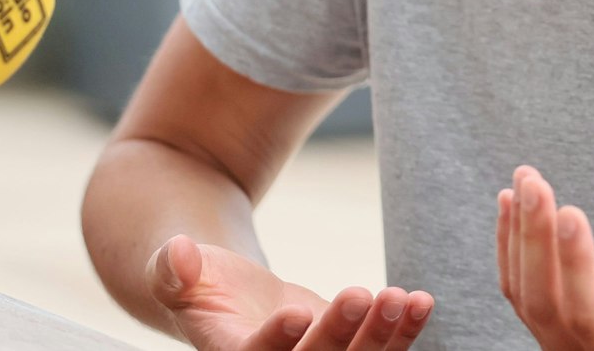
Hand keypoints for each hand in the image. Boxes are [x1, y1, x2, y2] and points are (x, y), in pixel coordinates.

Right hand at [146, 233, 433, 349]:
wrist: (227, 295)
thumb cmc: (194, 279)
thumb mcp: (174, 269)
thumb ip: (172, 268)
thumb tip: (178, 253)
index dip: (276, 341)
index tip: (298, 312)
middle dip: (338, 336)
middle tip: (358, 295)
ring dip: (381, 337)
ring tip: (401, 298)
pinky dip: (402, 331)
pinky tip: (421, 301)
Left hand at [498, 166, 593, 350]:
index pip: (587, 317)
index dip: (575, 267)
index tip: (571, 212)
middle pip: (541, 305)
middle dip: (533, 238)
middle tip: (533, 181)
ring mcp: (563, 348)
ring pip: (523, 296)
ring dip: (519, 234)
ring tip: (523, 179)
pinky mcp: (555, 329)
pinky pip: (521, 291)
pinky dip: (511, 246)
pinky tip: (510, 205)